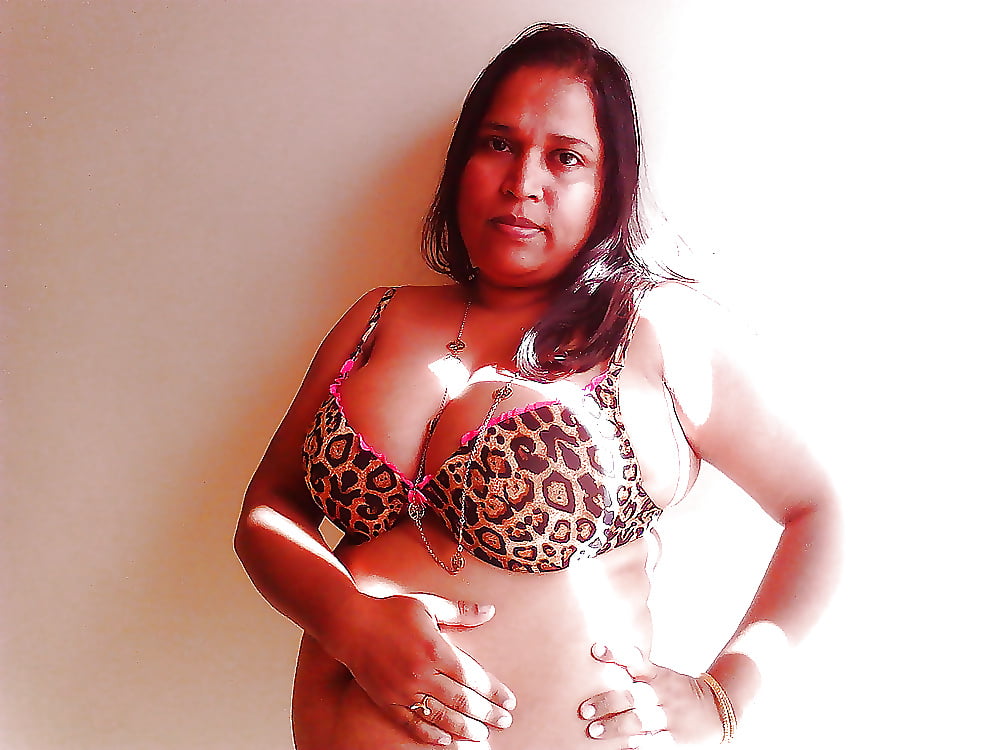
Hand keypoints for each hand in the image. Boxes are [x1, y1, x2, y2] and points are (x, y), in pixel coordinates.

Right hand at [331, 592, 514, 745]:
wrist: (350, 623)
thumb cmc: (391, 610)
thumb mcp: (428, 605)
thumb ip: (461, 612)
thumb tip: (490, 611)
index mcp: (436, 649)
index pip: (473, 678)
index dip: (494, 692)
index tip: (509, 702)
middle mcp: (422, 673)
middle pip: (462, 700)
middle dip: (487, 714)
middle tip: (504, 722)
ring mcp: (403, 690)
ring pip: (440, 716)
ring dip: (464, 728)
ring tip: (481, 735)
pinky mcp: (386, 700)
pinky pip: (411, 723)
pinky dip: (429, 734)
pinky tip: (445, 741)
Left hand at [578, 643, 723, 746]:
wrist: (720, 710)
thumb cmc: (678, 691)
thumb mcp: (662, 675)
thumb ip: (636, 669)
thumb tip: (599, 653)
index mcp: (660, 675)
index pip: (637, 660)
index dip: (617, 654)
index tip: (596, 650)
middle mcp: (665, 694)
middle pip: (634, 695)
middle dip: (608, 702)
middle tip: (584, 710)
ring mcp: (672, 717)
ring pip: (641, 720)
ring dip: (616, 726)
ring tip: (594, 731)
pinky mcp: (677, 739)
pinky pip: (658, 742)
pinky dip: (642, 744)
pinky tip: (627, 745)